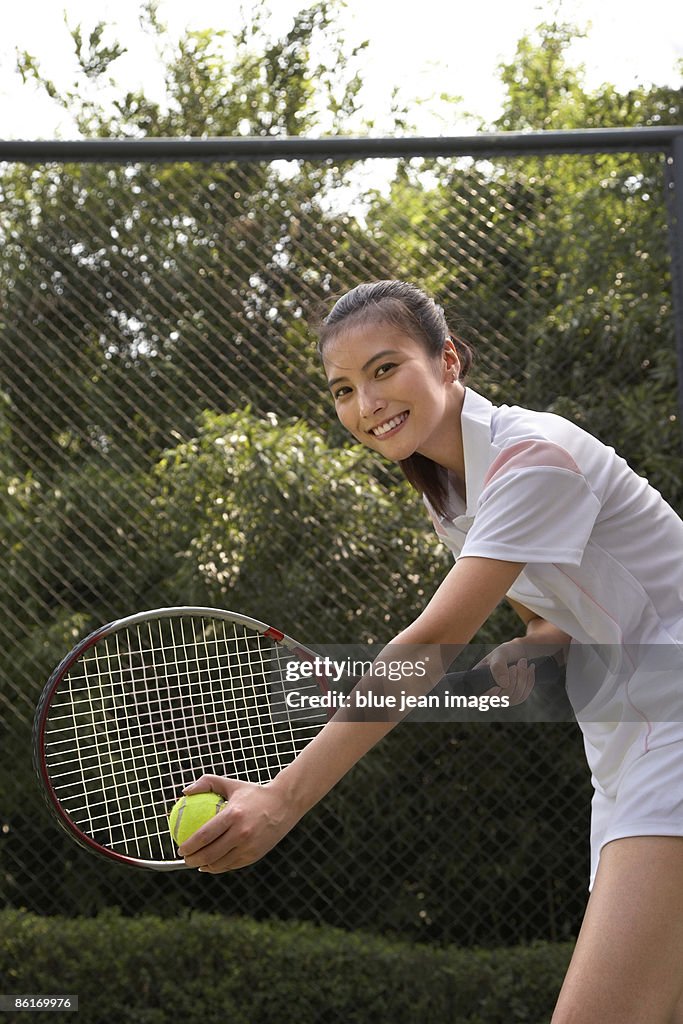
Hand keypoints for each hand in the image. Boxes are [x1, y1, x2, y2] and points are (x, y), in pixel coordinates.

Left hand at [177, 774, 300, 873]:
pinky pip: (232, 865)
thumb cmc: (253, 793)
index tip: (180, 847)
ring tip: (196, 862)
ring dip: (204, 866)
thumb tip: (185, 792)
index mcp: (234, 814)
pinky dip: (219, 866)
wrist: (284, 803)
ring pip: (220, 863)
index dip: (189, 845)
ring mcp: (249, 846)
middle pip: (210, 853)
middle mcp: (242, 832)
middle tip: (185, 858)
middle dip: (192, 860)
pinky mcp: (255, 855)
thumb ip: (207, 783)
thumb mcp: (231, 784)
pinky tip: (211, 864)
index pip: (205, 835)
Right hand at [475, 639, 536, 705]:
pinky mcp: (515, 698)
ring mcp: (503, 697)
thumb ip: (498, 667)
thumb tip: (503, 685)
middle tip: (516, 664)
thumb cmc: (505, 651)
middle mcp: (490, 693)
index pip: (479, 698)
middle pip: (502, 698)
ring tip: (523, 662)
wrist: (518, 652)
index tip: (496, 687)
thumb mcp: (500, 654)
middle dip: (513, 680)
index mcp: (480, 681)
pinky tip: (529, 670)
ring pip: (514, 697)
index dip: (488, 696)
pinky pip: (523, 696)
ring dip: (522, 679)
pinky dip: (529, 682)